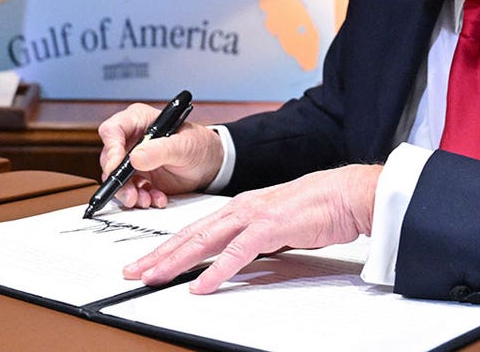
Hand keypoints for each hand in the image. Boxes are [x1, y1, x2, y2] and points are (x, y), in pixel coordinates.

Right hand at [97, 103, 224, 207]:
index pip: (113, 130)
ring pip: (117, 178)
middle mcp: (131, 139)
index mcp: (139, 120)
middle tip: (131, 194)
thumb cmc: (199, 145)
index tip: (117, 167)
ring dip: (129, 193)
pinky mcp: (139, 177)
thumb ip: (161, 150)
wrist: (211, 164)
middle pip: (110, 158)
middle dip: (119, 180)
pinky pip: (131, 190)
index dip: (111, 148)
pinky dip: (142, 198)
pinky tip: (157, 199)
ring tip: (146, 201)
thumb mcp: (184, 145)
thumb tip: (135, 158)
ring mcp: (134, 160)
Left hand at [123, 164, 380, 293]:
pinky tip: (199, 285)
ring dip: (176, 261)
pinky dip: (216, 271)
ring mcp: (254, 216)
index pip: (196, 230)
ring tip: (152, 276)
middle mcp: (241, 208)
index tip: (147, 261)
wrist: (347, 193)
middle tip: (133, 271)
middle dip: (159, 255)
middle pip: (191, 235)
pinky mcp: (270, 228)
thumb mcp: (276, 225)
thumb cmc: (318, 208)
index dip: (168, 247)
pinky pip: (237, 254)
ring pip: (204, 241)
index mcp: (241, 207)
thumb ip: (254, 239)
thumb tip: (237, 258)